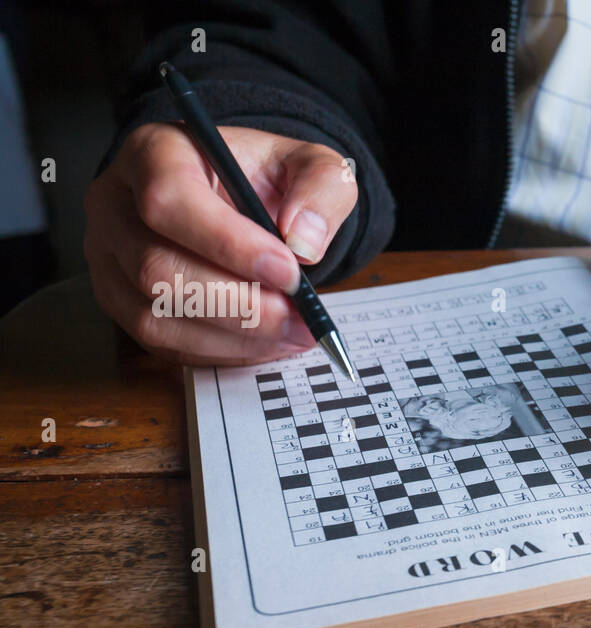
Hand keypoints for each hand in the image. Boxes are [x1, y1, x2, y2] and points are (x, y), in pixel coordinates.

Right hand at [84, 122, 357, 364]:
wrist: (242, 197)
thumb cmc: (267, 178)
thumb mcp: (312, 165)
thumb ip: (322, 188)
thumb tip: (305, 244)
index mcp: (154, 153)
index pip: (169, 200)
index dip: (229, 244)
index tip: (289, 272)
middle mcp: (115, 205)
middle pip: (155, 269)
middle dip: (239, 304)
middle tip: (299, 316)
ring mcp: (108, 258)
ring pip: (156, 316)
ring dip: (234, 335)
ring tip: (293, 332)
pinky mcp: (120, 302)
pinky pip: (164, 343)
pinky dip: (222, 351)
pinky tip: (267, 342)